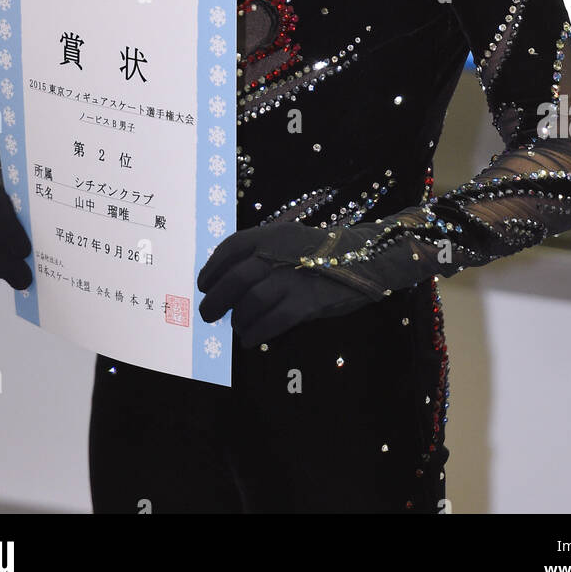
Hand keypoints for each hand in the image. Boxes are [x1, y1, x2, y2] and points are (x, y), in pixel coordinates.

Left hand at [196, 218, 391, 347]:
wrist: (367, 258)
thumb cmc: (323, 252)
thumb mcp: (291, 240)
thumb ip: (264, 254)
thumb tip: (229, 281)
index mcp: (273, 233)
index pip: (232, 247)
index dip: (212, 267)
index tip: (203, 284)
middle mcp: (280, 253)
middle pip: (236, 279)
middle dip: (216, 299)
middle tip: (208, 314)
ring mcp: (294, 278)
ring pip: (252, 302)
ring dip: (238, 319)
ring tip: (236, 327)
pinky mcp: (308, 303)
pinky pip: (272, 321)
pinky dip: (256, 332)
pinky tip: (251, 338)